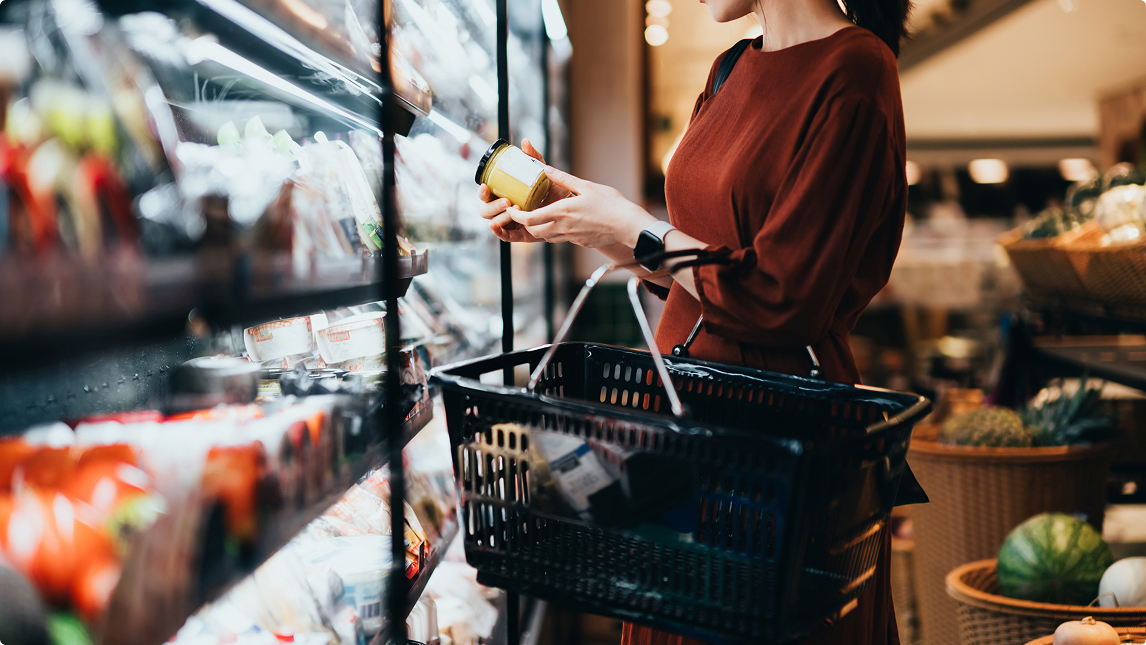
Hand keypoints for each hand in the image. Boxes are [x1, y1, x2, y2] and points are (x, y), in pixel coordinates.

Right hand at [477, 139, 565, 242]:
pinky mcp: (521, 234)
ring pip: (495, 222)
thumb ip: (534, 159)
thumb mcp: (543, 174)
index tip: (486, 186)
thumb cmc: (554, 190)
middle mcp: (505, 209)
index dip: (483, 192)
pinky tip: (495, 226)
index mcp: (505, 194)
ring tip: (512, 210)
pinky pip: (506, 236)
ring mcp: (512, 223)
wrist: (571, 207)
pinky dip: (499, 232)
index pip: (487, 194)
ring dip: (500, 216)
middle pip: (486, 210)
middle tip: (507, 201)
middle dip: (492, 205)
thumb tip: (525, 142)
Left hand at [508, 167, 657, 248]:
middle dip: (525, 224)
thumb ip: (564, 179)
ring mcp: (571, 238)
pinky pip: (562, 239)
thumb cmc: (611, 204)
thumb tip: (546, 169)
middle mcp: (563, 228)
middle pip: (534, 231)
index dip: (516, 216)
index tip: (512, 209)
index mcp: (562, 212)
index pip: (529, 220)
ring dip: (540, 229)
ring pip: (547, 237)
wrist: (628, 226)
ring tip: (541, 216)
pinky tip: (563, 222)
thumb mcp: (586, 186)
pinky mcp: (580, 242)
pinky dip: (555, 232)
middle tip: (523, 213)